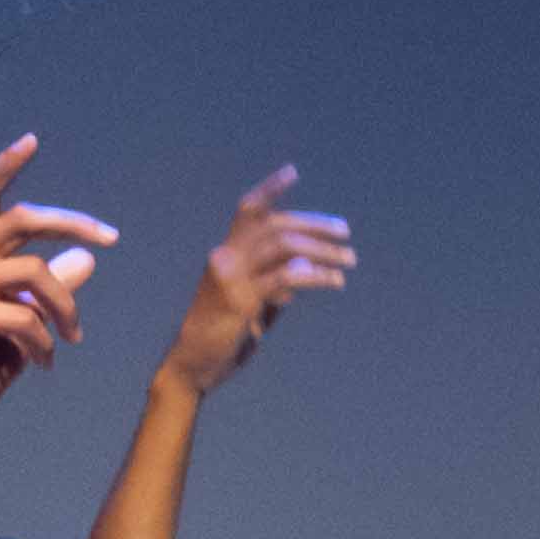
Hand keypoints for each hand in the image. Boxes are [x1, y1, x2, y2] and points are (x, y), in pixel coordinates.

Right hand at [0, 136, 117, 431]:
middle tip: (111, 238)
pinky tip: (44, 363)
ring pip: (36, 272)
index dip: (5, 166)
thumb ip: (53, 286)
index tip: (32, 140)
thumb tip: (88, 257)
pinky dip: (46, 343)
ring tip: (72, 338)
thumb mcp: (29, 318)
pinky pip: (27, 317)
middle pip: (22, 218)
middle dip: (73, 222)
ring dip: (66, 307)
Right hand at [166, 165, 356, 396]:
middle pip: (276, 224)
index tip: (293, 172)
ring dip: (322, 250)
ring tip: (348, 260)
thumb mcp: (248, 305)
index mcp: (225, 254)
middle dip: (315, 225)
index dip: (269, 189)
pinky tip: (334, 281)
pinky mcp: (240, 300)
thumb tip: (301, 272)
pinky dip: (315, 274)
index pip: (247, 210)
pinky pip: (286, 276)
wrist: (191, 366)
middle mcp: (225, 257)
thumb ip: (271, 285)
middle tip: (345, 233)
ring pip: (284, 245)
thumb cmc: (220, 338)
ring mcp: (231, 277)